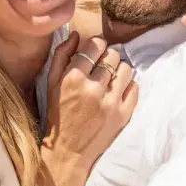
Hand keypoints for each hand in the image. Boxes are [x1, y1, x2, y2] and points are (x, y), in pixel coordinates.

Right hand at [42, 32, 137, 167]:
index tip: (95, 49)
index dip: (96, 44)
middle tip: (101, 66)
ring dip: (118, 69)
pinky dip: (128, 86)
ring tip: (110, 78)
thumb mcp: (51, 83)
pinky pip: (135, 87)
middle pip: (112, 55)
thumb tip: (76, 34)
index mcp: (73, 78)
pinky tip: (117, 90)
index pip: (95, 45)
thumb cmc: (57, 114)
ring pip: (126, 69)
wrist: (68, 151)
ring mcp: (111, 102)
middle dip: (107, 57)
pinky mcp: (123, 115)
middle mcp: (93, 88)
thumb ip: (61, 55)